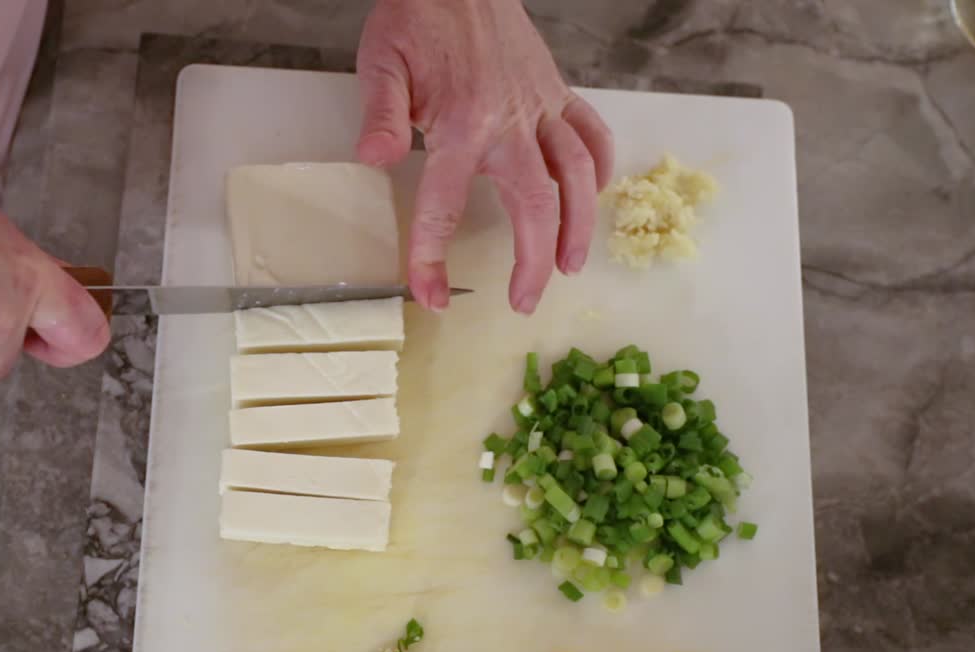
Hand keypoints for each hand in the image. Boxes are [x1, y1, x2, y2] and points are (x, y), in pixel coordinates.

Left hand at [355, 0, 613, 313]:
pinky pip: (590, 134)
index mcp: (461, 124)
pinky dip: (599, 168)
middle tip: (526, 301)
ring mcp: (540, 107)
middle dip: (533, 260)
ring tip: (571, 266)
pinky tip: (594, 196)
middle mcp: (509, 122)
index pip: (444, 204)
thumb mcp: (383, 62)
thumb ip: (381, 114)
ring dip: (579, 226)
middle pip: (535, 203)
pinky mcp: (557, 92)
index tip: (432, 296)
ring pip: (576, 175)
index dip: (434, 257)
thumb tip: (375, 159)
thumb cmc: (418, 18)